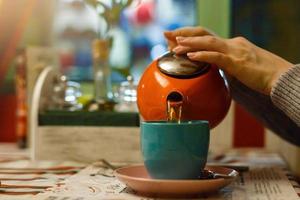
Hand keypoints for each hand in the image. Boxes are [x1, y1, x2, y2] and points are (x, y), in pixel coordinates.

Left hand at [164, 27, 292, 94]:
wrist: (281, 78)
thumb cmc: (264, 75)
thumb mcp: (244, 67)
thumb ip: (230, 65)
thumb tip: (219, 70)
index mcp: (234, 45)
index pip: (208, 37)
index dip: (192, 37)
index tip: (178, 39)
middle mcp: (233, 44)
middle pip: (205, 35)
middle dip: (186, 34)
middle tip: (169, 35)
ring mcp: (235, 51)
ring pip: (208, 42)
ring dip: (190, 44)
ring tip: (175, 46)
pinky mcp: (237, 62)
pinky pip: (216, 56)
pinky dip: (202, 55)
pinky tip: (191, 55)